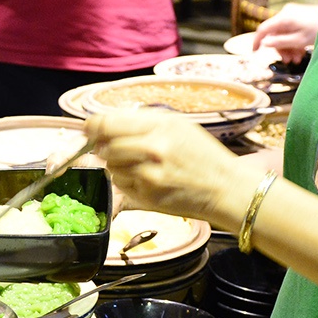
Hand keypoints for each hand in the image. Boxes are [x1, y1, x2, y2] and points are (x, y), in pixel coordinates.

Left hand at [83, 110, 264, 229]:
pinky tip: (149, 179)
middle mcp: (152, 149)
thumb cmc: (202, 155)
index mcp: (159, 125)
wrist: (226, 188)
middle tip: (120, 149)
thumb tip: (103, 123)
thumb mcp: (177, 126)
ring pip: (111, 166)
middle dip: (106, 147)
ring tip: (143, 165)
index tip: (90, 129)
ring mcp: (148, 174)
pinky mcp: (147, 195)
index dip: (93, 126)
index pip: (106, 122)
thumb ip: (141, 122)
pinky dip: (128, 181)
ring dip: (118, 165)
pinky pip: (121, 184)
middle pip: (105, 145)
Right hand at [252, 2, 317, 61]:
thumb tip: (265, 44)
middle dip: (280, 48)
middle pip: (275, 33)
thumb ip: (280, 42)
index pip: (263, 29)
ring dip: (288, 47)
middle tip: (287, 60)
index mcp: (283, 18)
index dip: (257, 41)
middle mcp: (285, 13)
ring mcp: (292, 14)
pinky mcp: (299, 16)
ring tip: (296, 59)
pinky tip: (300, 51)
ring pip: (283, 33)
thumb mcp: (299, 40)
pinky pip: (290, 30)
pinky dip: (293, 41)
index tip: (255, 52)